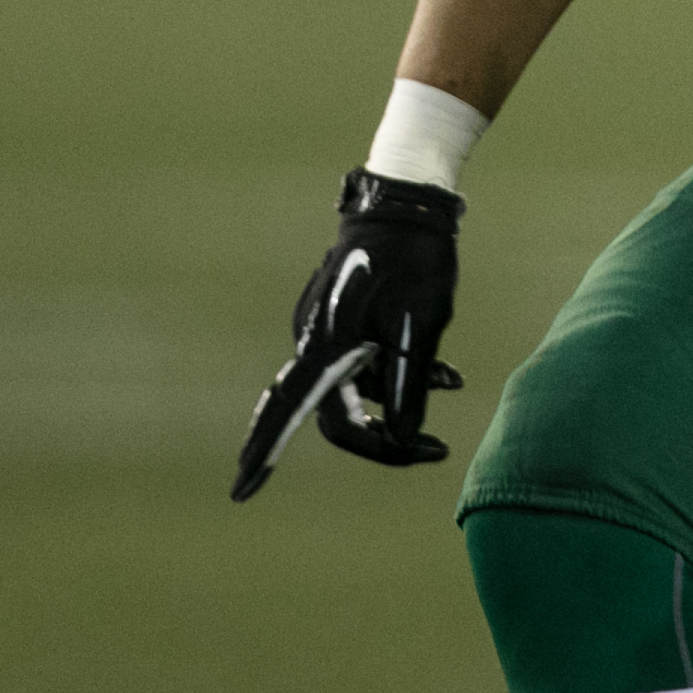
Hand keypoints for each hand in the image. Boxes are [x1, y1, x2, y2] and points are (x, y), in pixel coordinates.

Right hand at [231, 171, 465, 501]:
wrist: (407, 200)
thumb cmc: (413, 261)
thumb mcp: (419, 328)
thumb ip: (407, 387)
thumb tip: (402, 440)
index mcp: (326, 345)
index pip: (290, 413)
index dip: (264, 454)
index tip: (240, 493)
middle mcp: (315, 340)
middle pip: (336, 413)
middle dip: (383, 435)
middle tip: (435, 451)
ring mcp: (327, 327)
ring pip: (359, 386)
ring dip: (400, 395)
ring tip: (452, 379)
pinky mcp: (344, 318)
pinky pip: (366, 362)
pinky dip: (398, 371)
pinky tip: (443, 370)